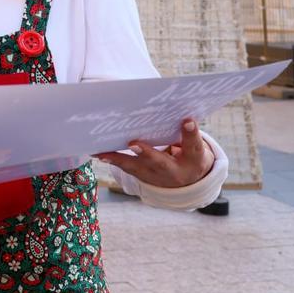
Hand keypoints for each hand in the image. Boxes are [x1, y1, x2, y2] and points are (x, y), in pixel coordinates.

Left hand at [94, 118, 214, 188]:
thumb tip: (173, 109)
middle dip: (146, 153)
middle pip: (160, 162)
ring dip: (119, 159)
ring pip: (137, 168)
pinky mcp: (144, 178)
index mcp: (194, 160)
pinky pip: (127, 169)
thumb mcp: (195, 145)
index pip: (194, 146)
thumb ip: (186, 132)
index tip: (187, 120)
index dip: (191, 133)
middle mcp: (175, 172)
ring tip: (103, 152)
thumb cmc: (190, 153)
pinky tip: (98, 153)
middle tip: (133, 144)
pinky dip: (113, 160)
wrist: (189, 183)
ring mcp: (157, 177)